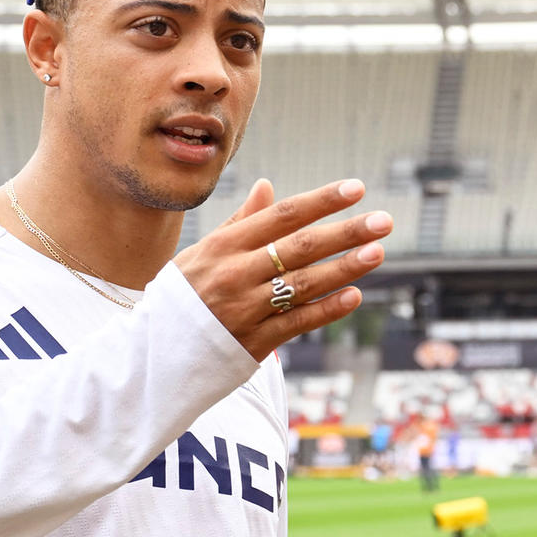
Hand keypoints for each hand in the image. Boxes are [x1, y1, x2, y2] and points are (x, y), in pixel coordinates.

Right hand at [174, 179, 392, 360]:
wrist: (153, 351)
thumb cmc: (182, 295)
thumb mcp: (202, 251)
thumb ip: (241, 222)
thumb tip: (268, 185)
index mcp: (224, 245)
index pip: (282, 216)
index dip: (321, 201)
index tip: (356, 188)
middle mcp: (236, 273)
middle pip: (300, 247)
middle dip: (345, 232)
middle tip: (383, 220)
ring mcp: (246, 309)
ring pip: (304, 284)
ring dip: (344, 267)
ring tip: (378, 252)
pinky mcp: (253, 342)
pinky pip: (297, 323)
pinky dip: (327, 309)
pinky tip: (355, 295)